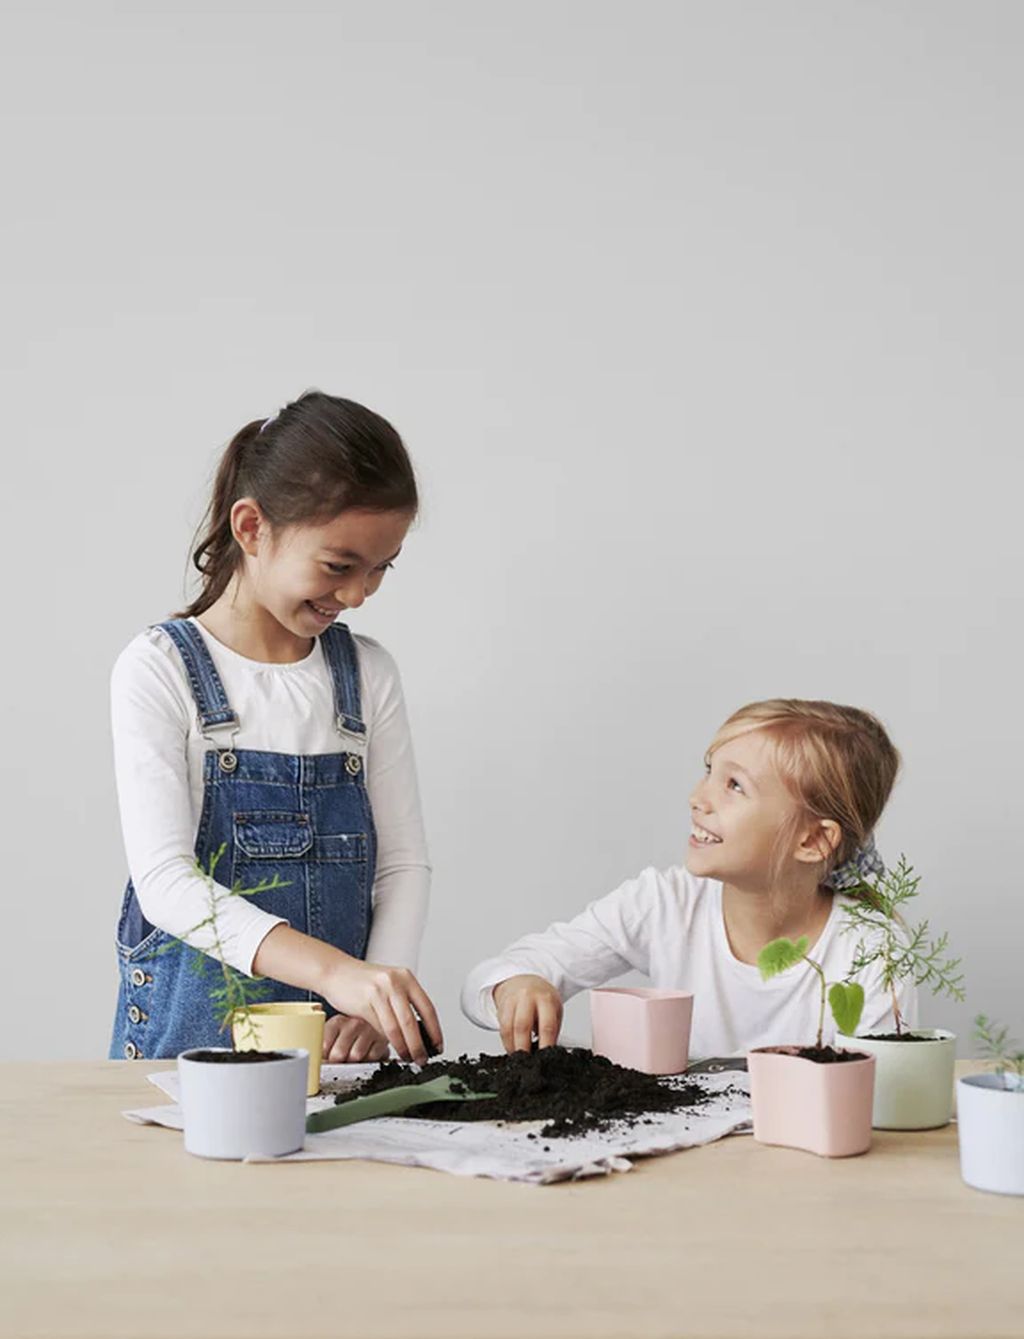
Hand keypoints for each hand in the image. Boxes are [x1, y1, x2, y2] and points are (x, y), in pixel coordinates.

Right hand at [321, 958, 442, 1064]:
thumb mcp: (390, 983)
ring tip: (407, 1057)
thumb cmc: (364, 980)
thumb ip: (405, 1001)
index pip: (427, 1008)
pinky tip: (390, 1047)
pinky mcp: (364, 1002)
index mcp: (406, 977)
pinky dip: (386, 1040)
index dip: (435, 1030)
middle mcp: (395, 982)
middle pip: (412, 1022)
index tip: (437, 1045)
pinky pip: (379, 1027)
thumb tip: (421, 1031)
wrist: (336, 971)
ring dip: (403, 1047)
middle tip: (422, 1058)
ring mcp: (379, 991)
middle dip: (419, 1045)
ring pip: (395, 1028)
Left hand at [322, 1014, 389, 1063]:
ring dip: (353, 1062)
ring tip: (353, 1056)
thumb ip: (321, 1044)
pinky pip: (371, 1058)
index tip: (324, 1059)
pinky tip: (366, 1054)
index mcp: (337, 1022)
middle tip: (339, 1060)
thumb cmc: (350, 1033)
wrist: (375, 1023)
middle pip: (338, 1054)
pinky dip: (368, 1060)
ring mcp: (369, 1031)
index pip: (324, 1045)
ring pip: (355, 1057)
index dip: (323, 1057)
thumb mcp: (333, 1033)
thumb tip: (314, 1060)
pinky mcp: (382, 1040)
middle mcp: (353, 1024)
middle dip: (338, 1061)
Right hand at [492, 974, 562, 1052]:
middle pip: (522, 1026)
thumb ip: (552, 1029)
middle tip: (528, 1062)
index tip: (545, 1058)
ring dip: (513, 1046)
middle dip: (523, 1047)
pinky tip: (512, 1048)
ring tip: (519, 1057)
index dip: (545, 1044)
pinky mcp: (501, 1006)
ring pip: (508, 1028)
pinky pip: (502, 1028)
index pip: (547, 1025)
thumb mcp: (554, 1009)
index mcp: (546, 999)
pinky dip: (507, 1042)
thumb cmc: (542, 998)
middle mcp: (527, 997)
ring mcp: (512, 1000)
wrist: (524, 980)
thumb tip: (550, 1052)